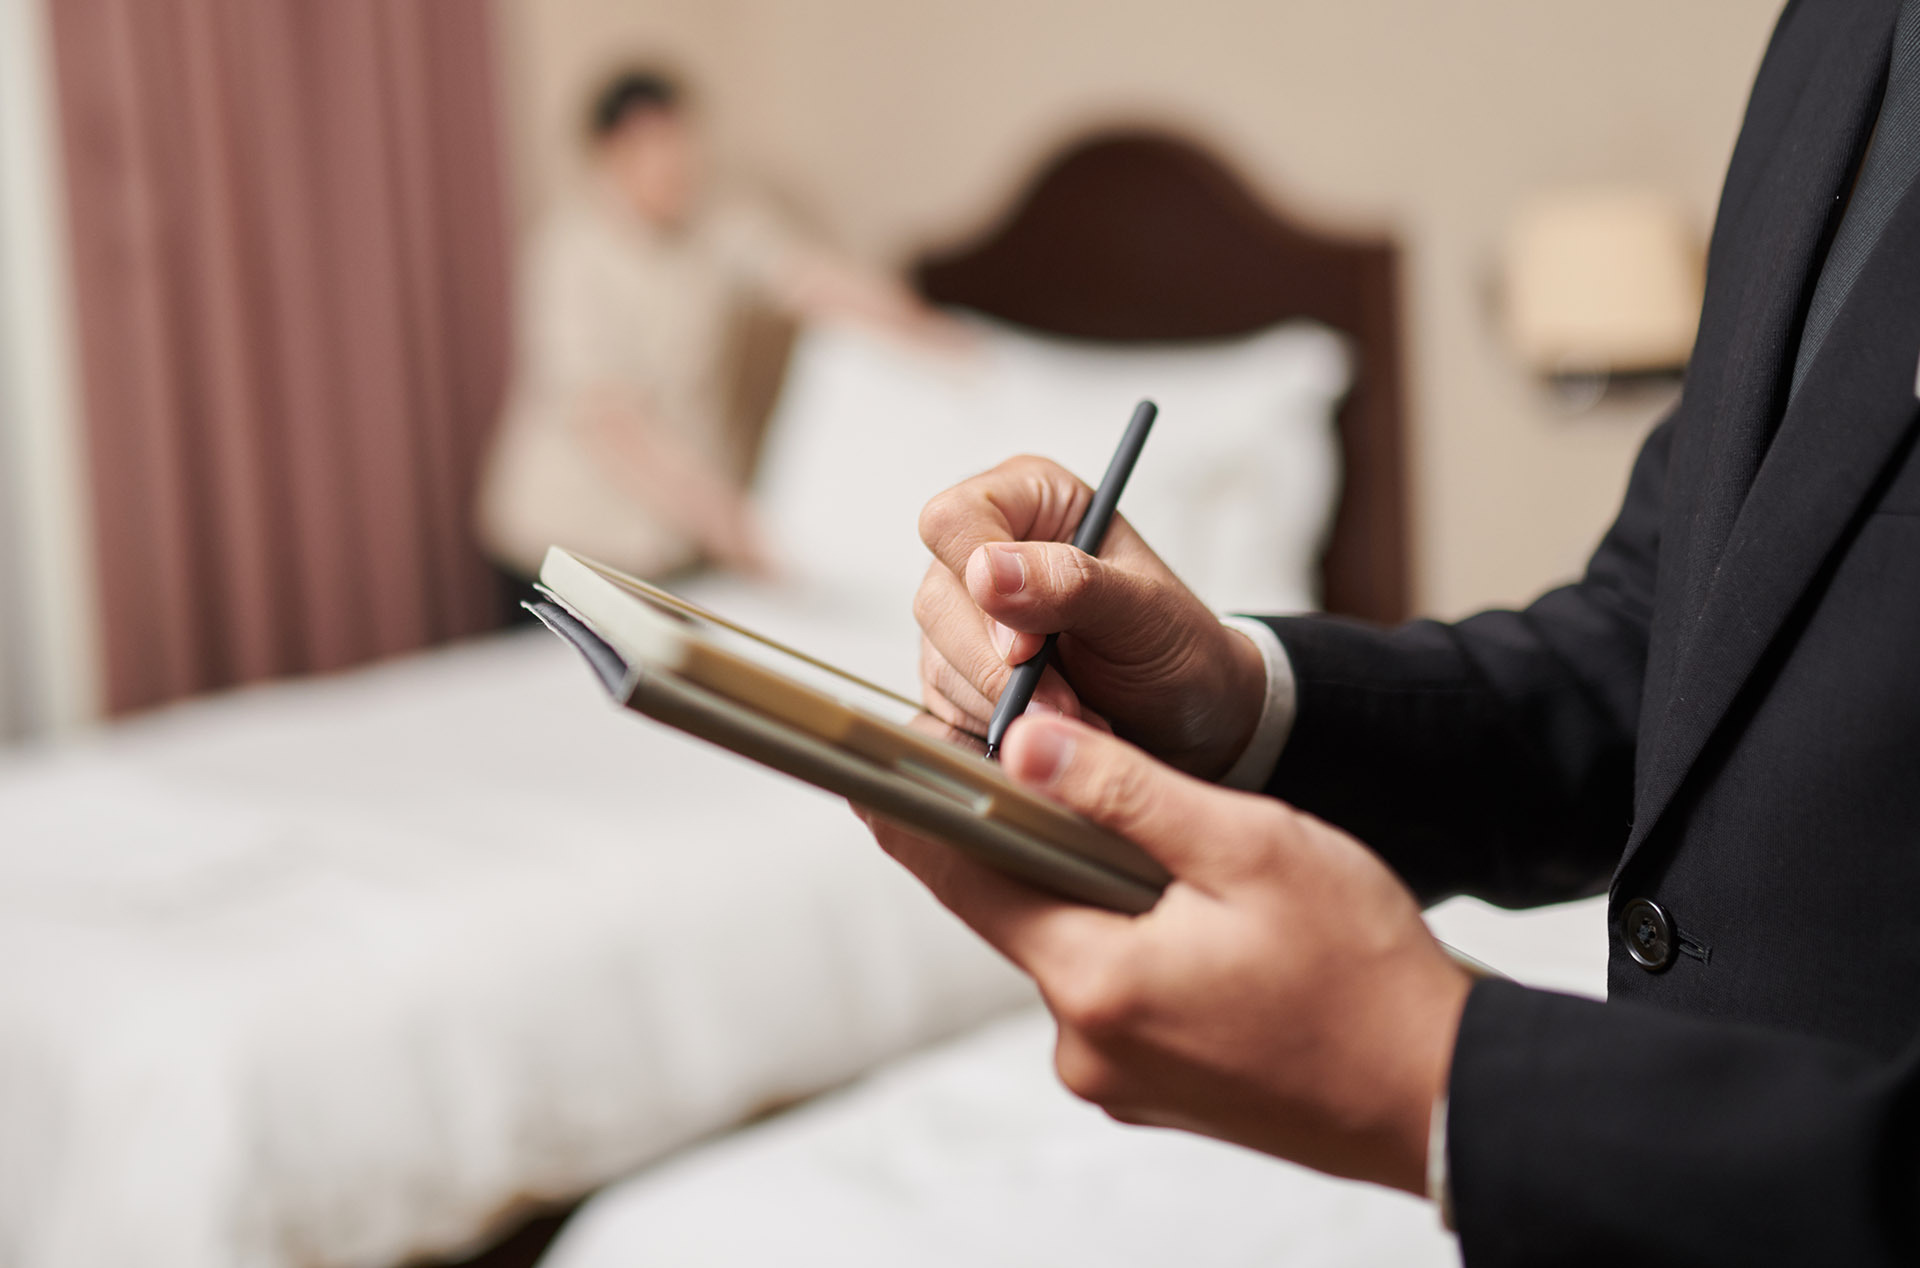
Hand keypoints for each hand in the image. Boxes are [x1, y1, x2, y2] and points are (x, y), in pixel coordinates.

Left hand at [857, 714, 1470, 1194]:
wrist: (1441, 1094)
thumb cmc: (1363, 974)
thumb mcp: (1250, 850)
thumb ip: (1128, 794)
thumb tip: (1027, 746)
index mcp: (1097, 982)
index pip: (966, 879)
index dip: (918, 810)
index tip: (878, 761)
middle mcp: (1085, 1044)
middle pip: (1016, 910)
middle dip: (1031, 837)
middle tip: (1059, 766)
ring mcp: (1115, 1077)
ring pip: (1069, 947)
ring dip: (1097, 891)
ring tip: (1183, 857)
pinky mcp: (1149, 1090)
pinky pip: (1110, 992)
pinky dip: (1130, 942)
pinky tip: (1200, 923)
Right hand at [914, 456, 1266, 778]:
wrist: (1188, 717)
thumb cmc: (1177, 648)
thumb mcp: (1144, 611)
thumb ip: (1072, 583)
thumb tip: (987, 570)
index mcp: (1030, 501)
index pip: (954, 522)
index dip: (980, 586)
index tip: (1028, 648)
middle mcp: (985, 552)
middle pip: (936, 601)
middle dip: (1000, 669)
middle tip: (1068, 704)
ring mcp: (963, 617)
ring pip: (936, 662)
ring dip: (1006, 707)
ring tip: (1078, 718)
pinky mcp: (956, 675)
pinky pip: (943, 708)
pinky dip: (995, 731)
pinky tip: (1048, 732)